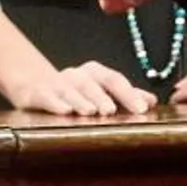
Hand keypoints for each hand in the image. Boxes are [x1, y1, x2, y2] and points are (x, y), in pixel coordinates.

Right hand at [8, 60, 157, 116]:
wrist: (35, 84)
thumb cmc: (75, 91)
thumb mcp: (100, 91)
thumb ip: (125, 96)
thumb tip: (151, 101)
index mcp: (95, 73)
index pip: (115, 80)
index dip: (129, 93)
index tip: (142, 108)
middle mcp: (77, 75)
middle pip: (92, 84)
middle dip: (102, 97)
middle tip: (111, 110)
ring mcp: (57, 83)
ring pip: (70, 90)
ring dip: (80, 100)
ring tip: (90, 112)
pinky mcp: (38, 93)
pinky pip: (47, 97)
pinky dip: (55, 103)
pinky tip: (64, 111)